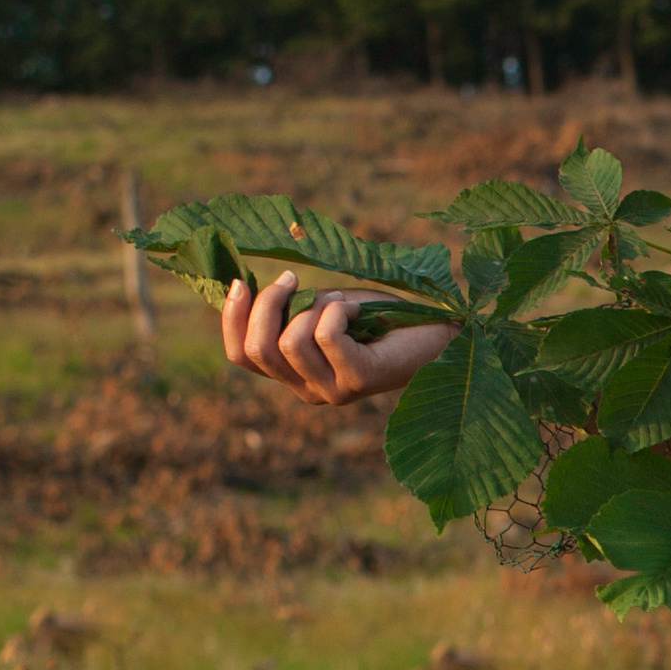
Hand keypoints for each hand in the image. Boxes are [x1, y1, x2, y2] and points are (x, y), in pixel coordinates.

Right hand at [222, 273, 454, 406]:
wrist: (438, 329)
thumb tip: (243, 287)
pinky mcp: (358, 380)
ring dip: (311, 307)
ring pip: (289, 342)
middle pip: (257, 349)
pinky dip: (338, 311)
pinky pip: (325, 336)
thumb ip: (288, 308)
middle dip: (267, 305)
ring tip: (341, 303)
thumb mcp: (322, 307)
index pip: (241, 356)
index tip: (241, 282)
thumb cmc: (381, 317)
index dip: (232, 318)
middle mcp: (308, 389)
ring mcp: (332, 390)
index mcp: (293, 374)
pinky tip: (358, 312)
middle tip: (292, 279)